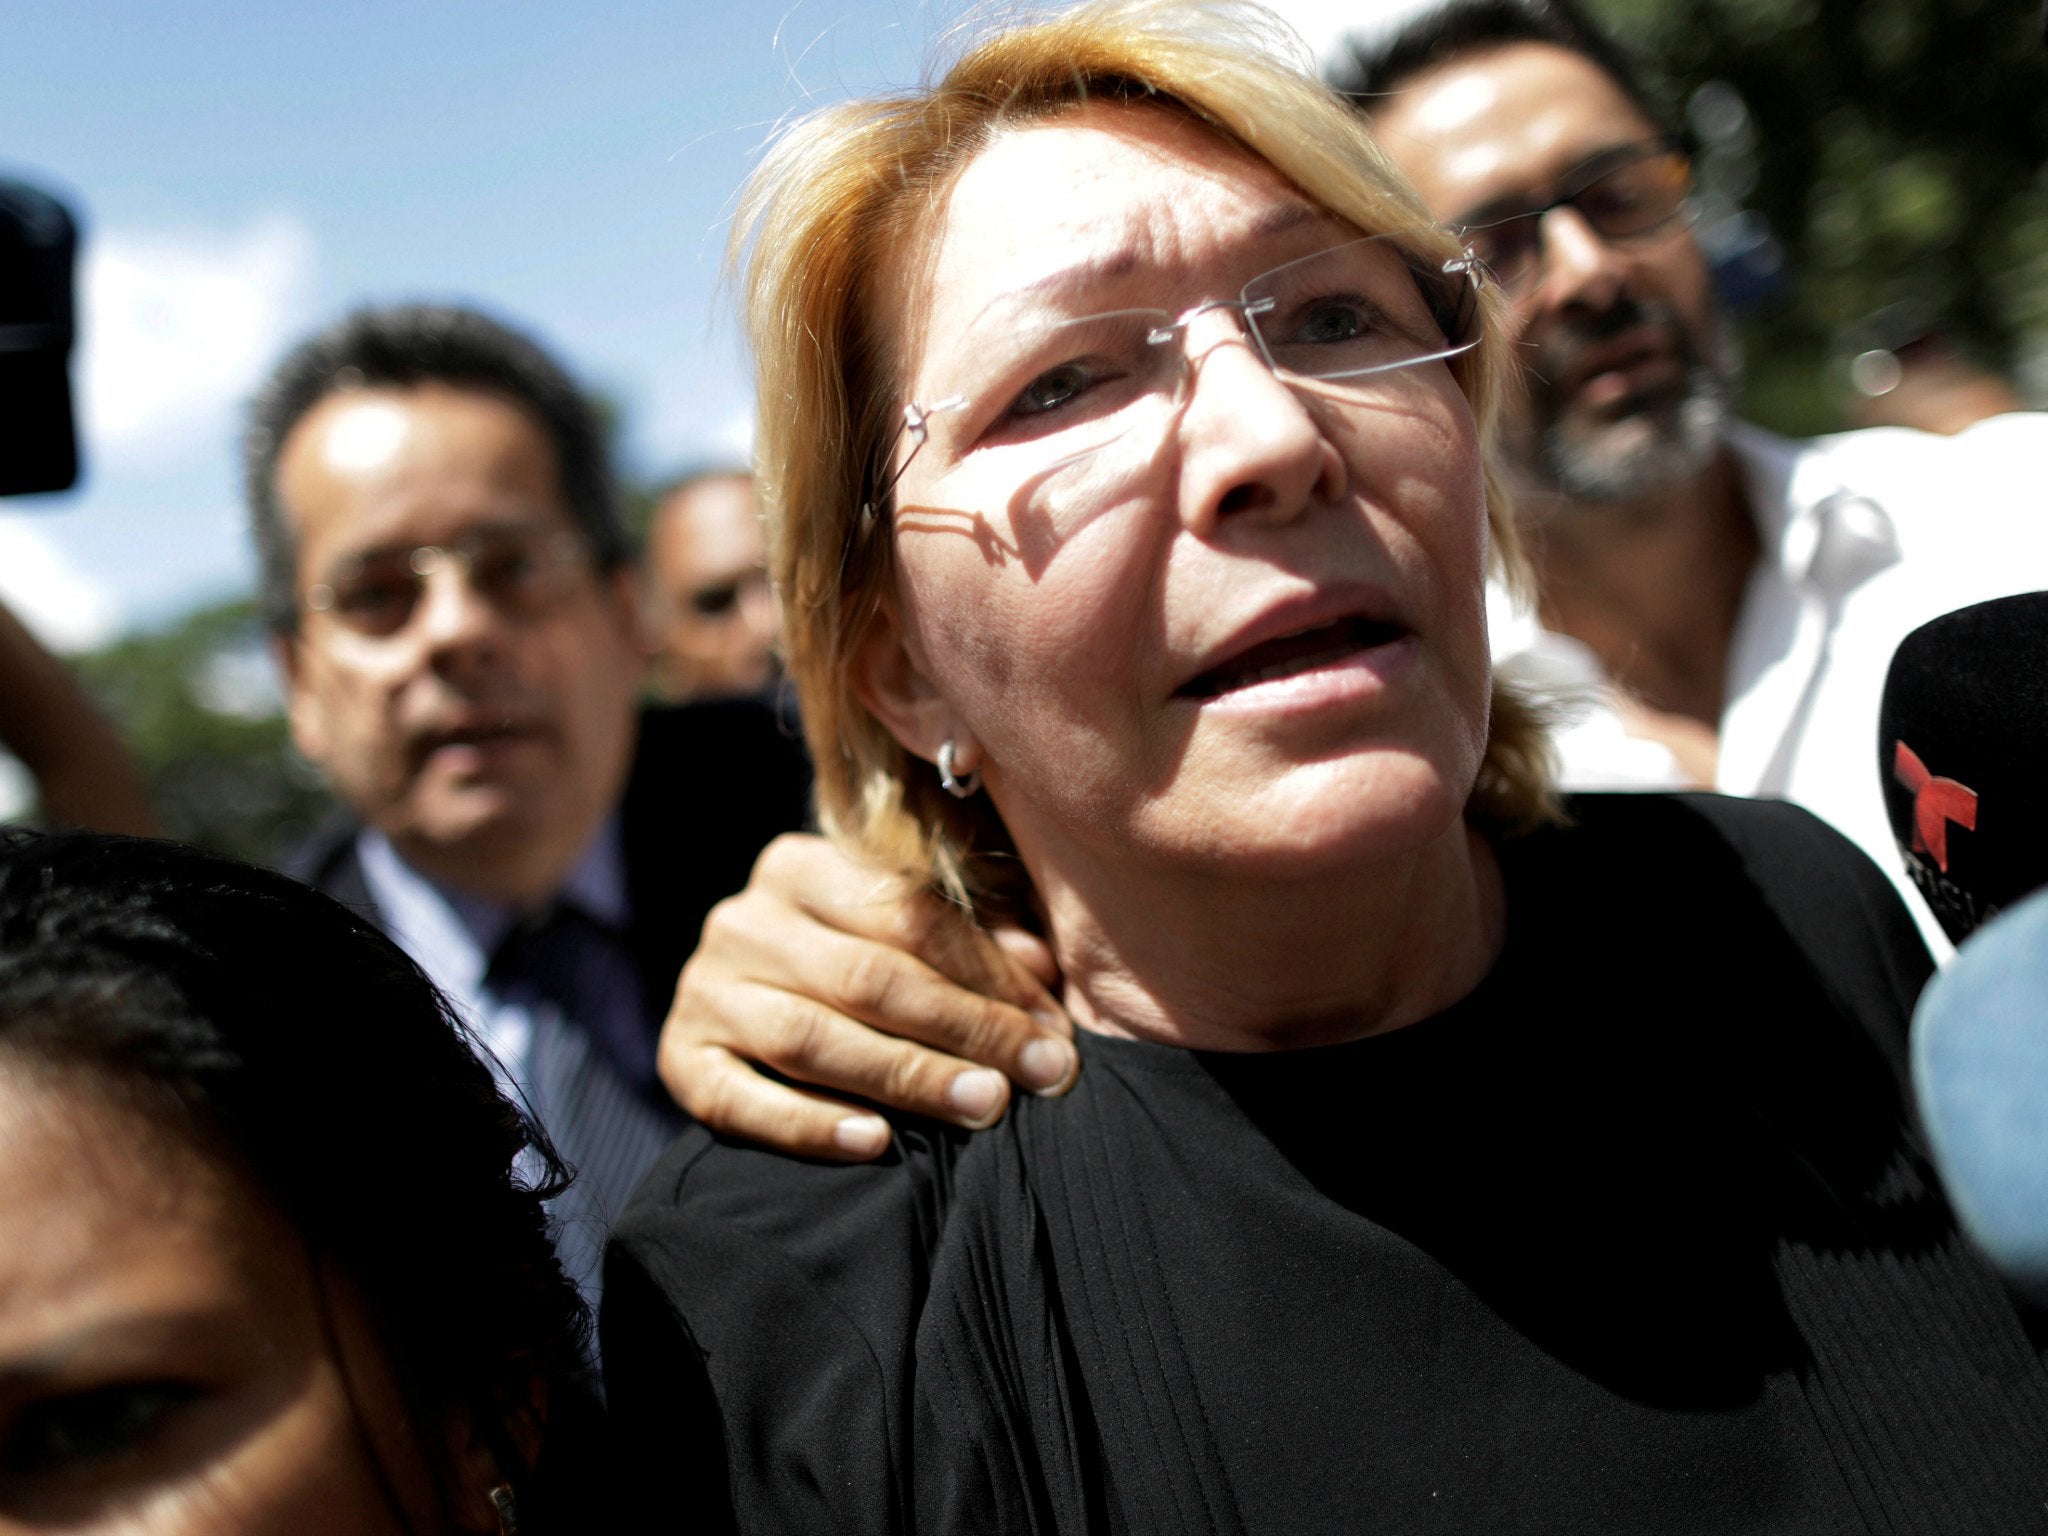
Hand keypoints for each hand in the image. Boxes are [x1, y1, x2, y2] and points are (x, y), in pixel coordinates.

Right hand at [660, 833, 1075, 1159]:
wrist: (740, 1011)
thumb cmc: (849, 966)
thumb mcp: (904, 934)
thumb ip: (974, 943)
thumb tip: (1042, 970)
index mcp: (798, 866)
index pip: (907, 915)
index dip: (989, 972)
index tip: (1053, 1027)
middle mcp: (743, 920)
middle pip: (866, 976)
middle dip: (964, 1028)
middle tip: (1037, 1074)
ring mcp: (704, 990)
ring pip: (811, 1037)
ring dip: (907, 1075)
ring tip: (983, 1105)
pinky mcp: (678, 1060)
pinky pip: (742, 1100)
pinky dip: (809, 1124)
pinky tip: (875, 1142)